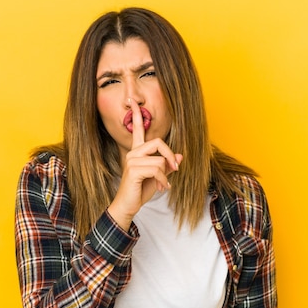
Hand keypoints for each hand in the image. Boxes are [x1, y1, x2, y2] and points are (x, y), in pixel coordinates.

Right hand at [107, 99, 182, 230]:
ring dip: (165, 175)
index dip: (136, 114)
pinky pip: (157, 170)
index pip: (136, 129)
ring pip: (159, 160)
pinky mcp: (134, 171)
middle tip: (175, 168)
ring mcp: (132, 161)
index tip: (132, 100)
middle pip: (158, 142)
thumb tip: (179, 156)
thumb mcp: (158, 177)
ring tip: (163, 185)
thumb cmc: (140, 191)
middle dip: (170, 155)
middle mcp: (133, 153)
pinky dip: (163, 180)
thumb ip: (167, 165)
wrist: (127, 206)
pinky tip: (160, 188)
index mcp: (137, 151)